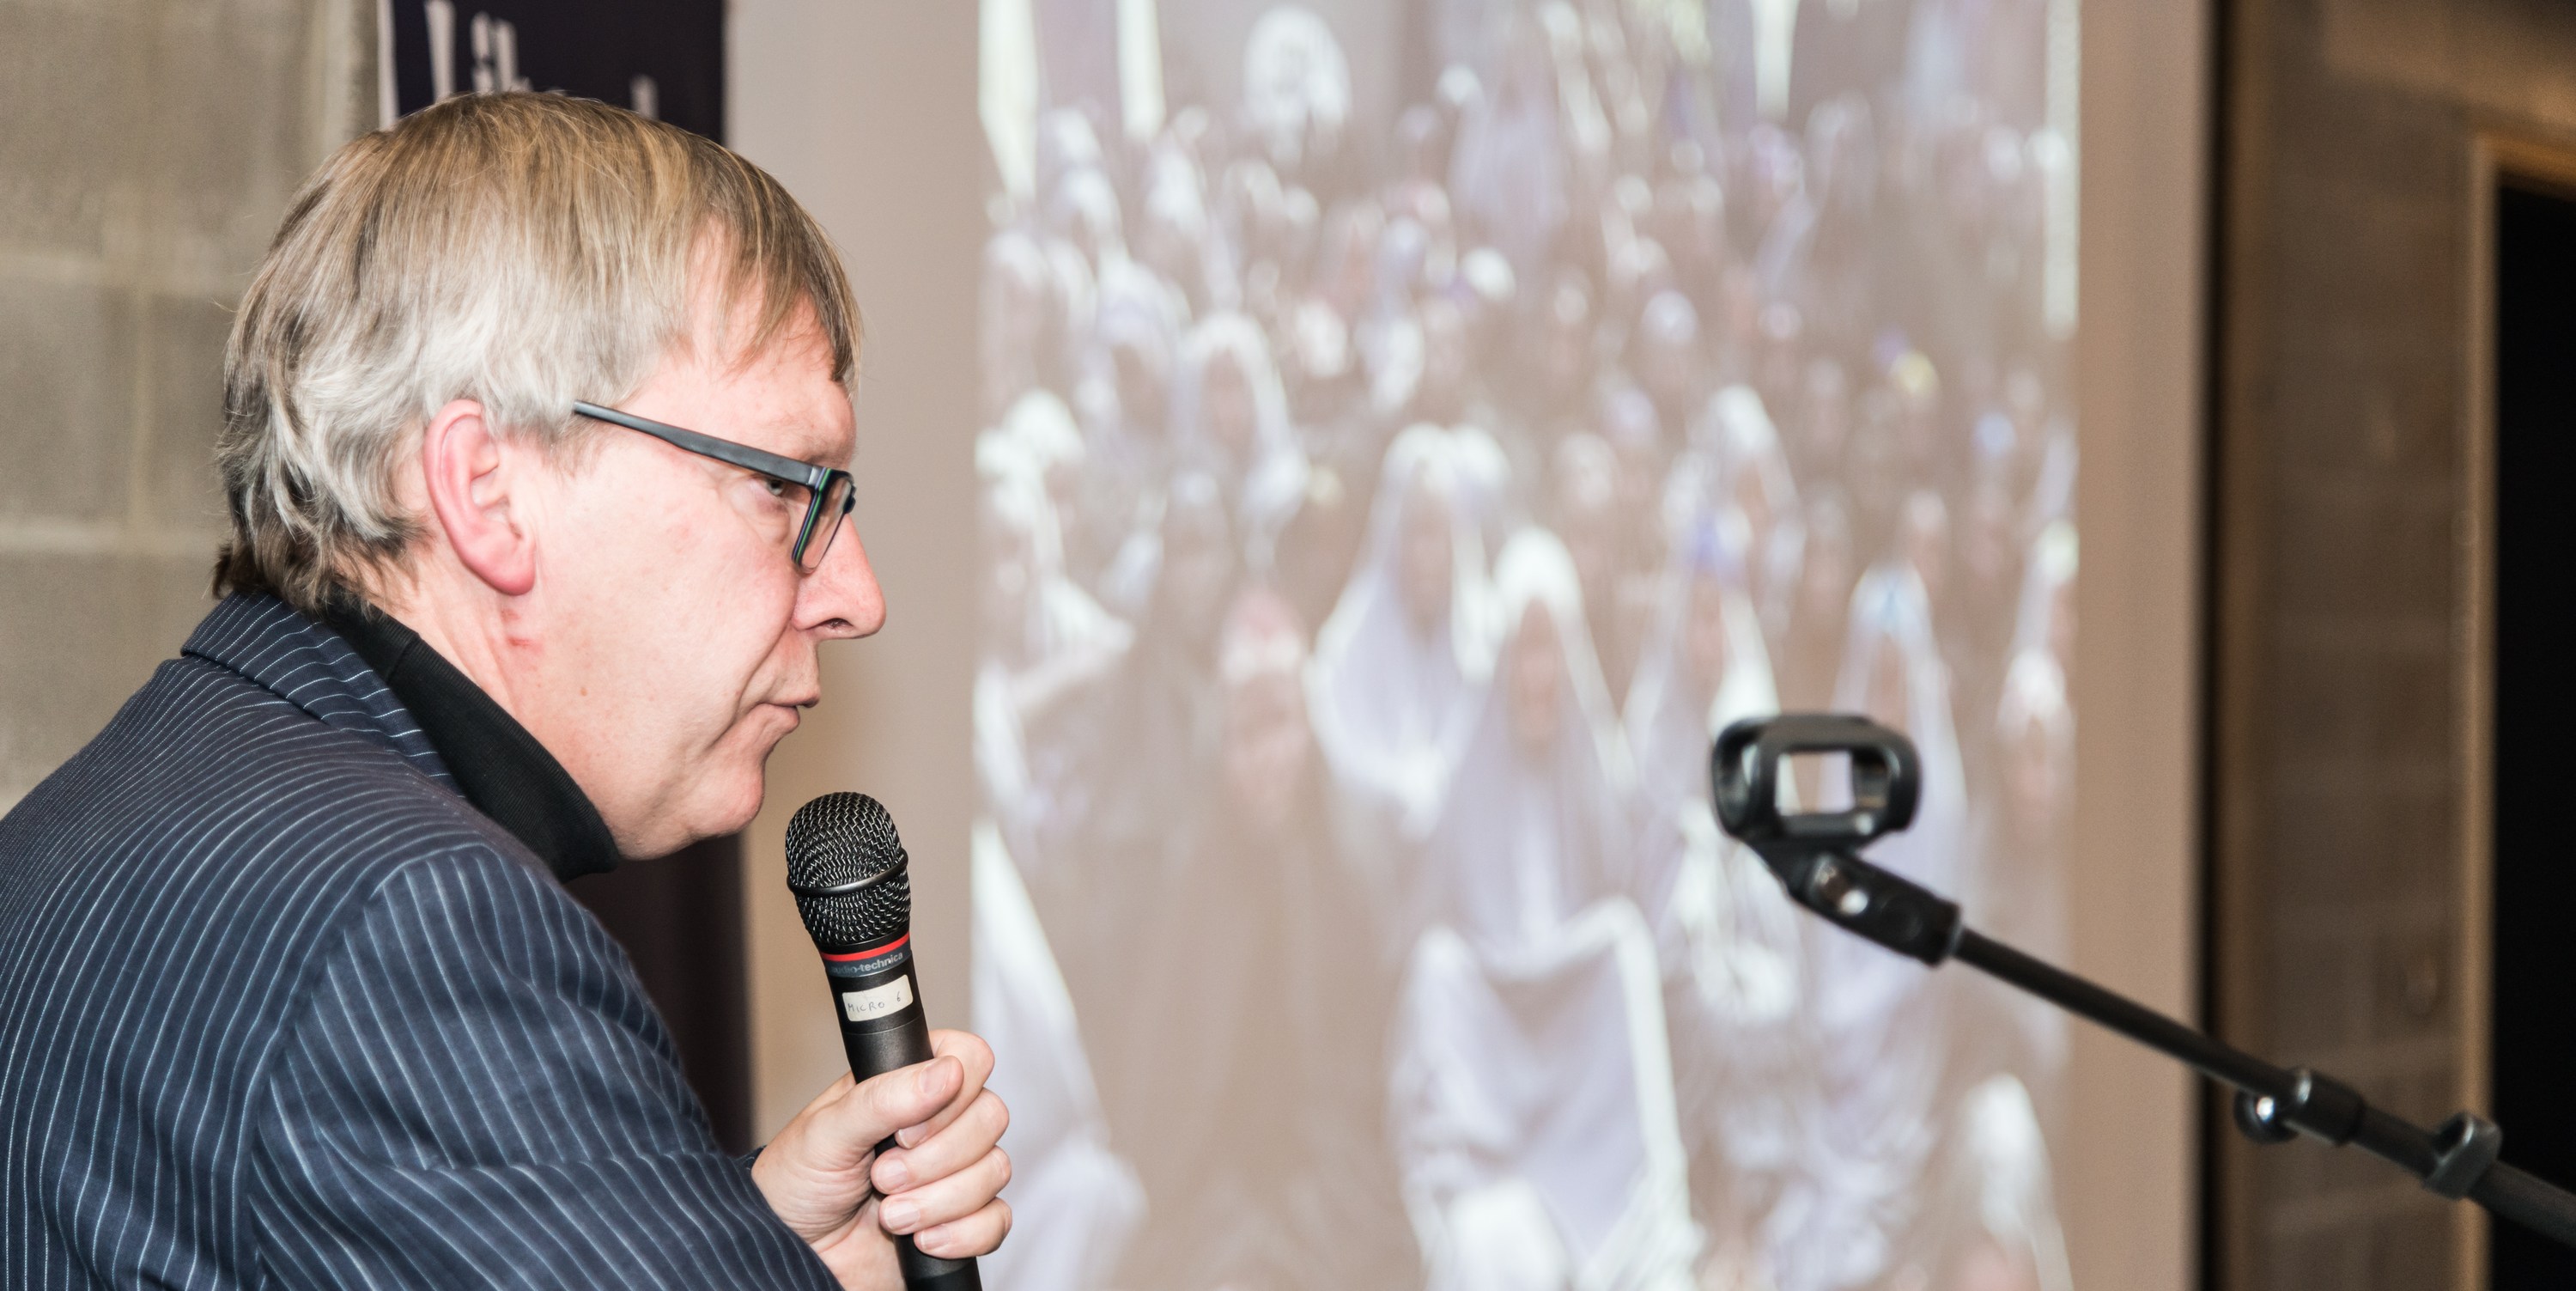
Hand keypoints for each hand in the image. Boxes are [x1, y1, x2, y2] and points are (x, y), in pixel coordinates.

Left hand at [751, 1030, 1012, 1288]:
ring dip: (939, 1200)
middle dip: (935, 1158)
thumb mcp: (826, 1132)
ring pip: (995, 1169)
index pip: (970, 1058)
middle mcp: (939, 1124)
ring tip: (889, 1213)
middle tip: (883, 1176)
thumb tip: (945, 1072)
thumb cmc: (797, 1185)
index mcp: (909, 1086)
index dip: (952, 1092)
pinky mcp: (964, 1220)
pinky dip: (960, 1233)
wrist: (795, 1255)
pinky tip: (921, 1240)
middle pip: (991, 1116)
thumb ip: (883, 1098)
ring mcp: (955, 1172)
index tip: (906, 1128)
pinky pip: (997, 1220)